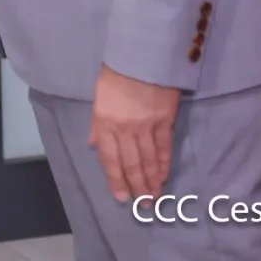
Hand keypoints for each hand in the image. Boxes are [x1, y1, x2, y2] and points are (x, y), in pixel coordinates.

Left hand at [88, 65, 179, 202]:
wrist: (142, 55)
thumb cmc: (116, 74)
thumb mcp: (98, 97)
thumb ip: (97, 123)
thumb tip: (94, 145)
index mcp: (105, 122)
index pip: (110, 158)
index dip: (115, 179)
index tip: (121, 197)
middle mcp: (125, 128)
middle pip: (131, 163)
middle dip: (136, 186)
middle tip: (143, 205)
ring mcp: (147, 125)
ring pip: (149, 160)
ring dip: (152, 181)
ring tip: (154, 197)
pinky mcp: (165, 121)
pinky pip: (164, 148)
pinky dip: (164, 164)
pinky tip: (164, 176)